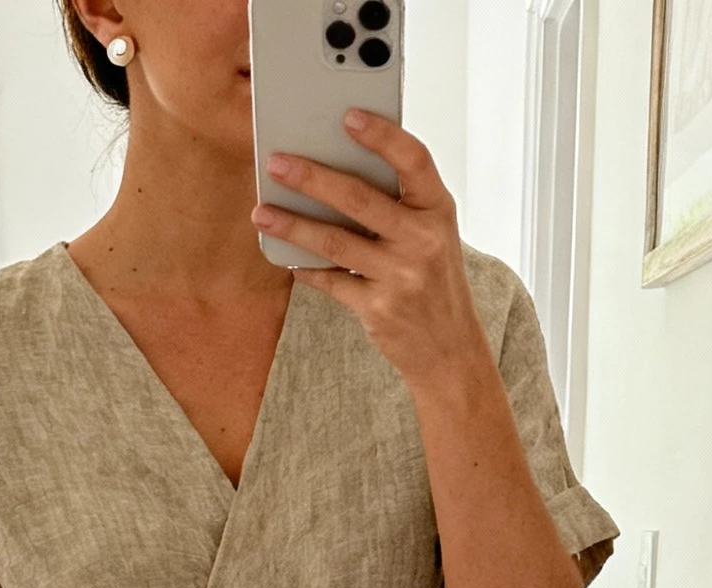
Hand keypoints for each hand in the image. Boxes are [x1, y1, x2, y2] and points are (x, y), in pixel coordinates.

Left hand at [253, 115, 479, 394]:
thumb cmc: (434, 279)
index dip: (382, 135)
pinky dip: (305, 267)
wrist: (449, 348)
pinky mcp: (378, 310)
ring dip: (293, 224)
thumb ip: (400, 202)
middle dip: (312, 178)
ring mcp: (400, 277)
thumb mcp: (433, 234)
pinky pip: (331, 281)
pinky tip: (284, 254)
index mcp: (439, 210)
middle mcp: (423, 241)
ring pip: (335, 242)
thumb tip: (339, 165)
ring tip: (262, 211)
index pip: (414, 160)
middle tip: (277, 162)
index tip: (348, 115)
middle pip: (360, 199)